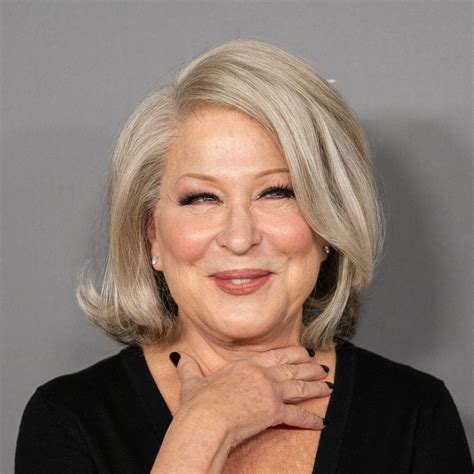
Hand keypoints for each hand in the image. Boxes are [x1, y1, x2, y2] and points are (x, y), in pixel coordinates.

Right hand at [172, 346, 331, 448]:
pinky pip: (297, 415)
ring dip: (315, 387)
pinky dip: (310, 419)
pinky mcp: (275, 411)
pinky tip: (322, 421)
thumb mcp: (193, 381)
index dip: (291, 354)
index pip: (274, 356)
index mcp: (245, 365)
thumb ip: (189, 368)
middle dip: (308, 367)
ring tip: (328, 385)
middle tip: (321, 366)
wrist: (207, 419)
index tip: (303, 352)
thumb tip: (178, 357)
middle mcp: (261, 375)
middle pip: (290, 368)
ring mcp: (270, 392)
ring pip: (299, 387)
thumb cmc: (199, 403)